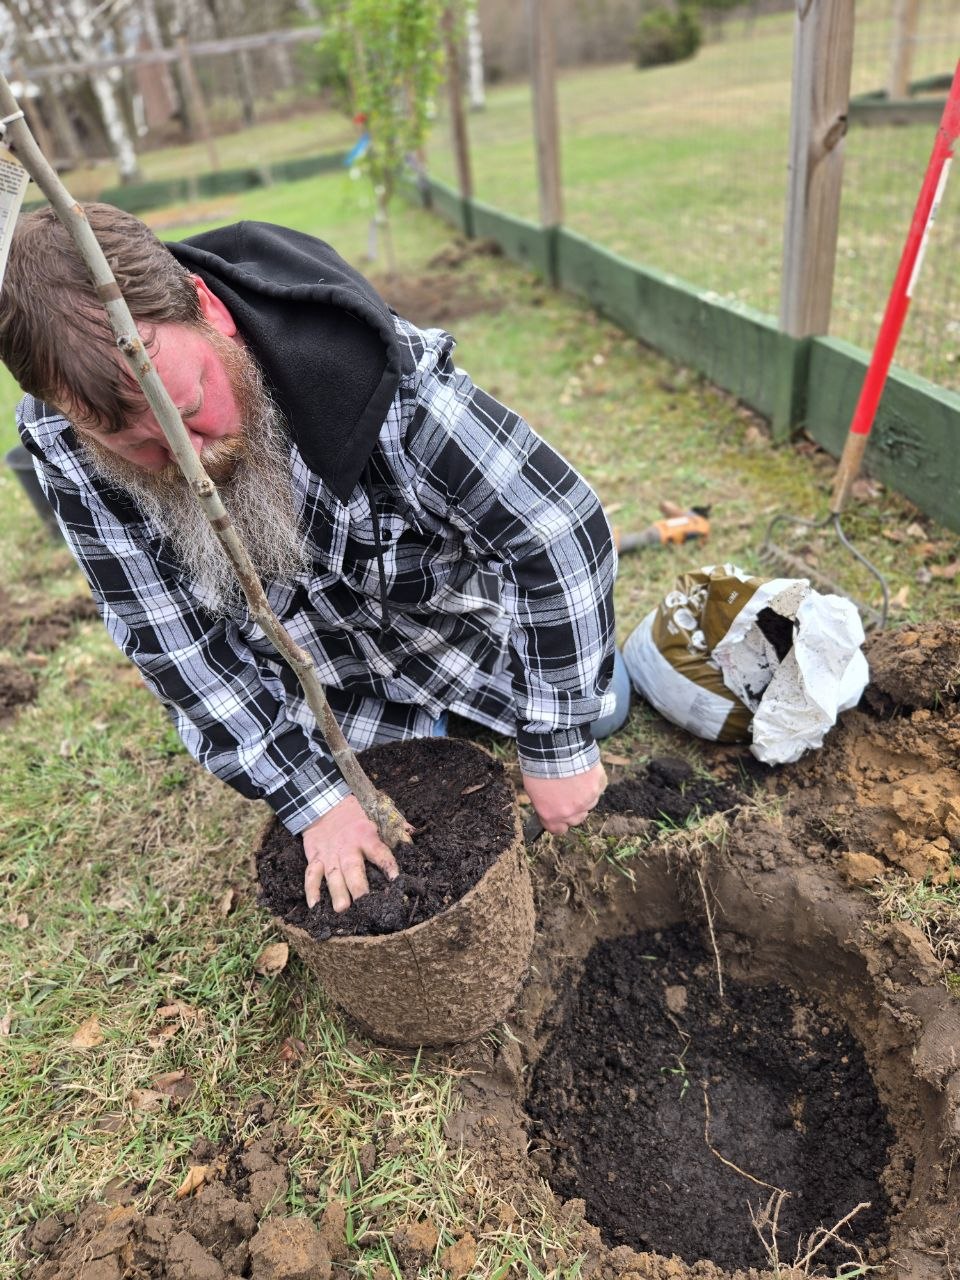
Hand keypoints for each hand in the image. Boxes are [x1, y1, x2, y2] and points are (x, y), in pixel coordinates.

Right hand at [302, 796, 399, 911]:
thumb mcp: (376, 815)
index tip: (396, 879)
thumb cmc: (355, 815)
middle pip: (353, 868)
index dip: (387, 864)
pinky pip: (311, 874)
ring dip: (337, 892)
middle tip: (364, 902)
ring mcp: (330, 854)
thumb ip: (395, 826)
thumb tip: (413, 832)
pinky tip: (314, 906)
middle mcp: (347, 848)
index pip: (379, 852)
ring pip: (332, 875)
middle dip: (358, 886)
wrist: (324, 805)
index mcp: (366, 836)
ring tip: (342, 909)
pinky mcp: (315, 858)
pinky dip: (311, 890)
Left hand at [522, 762, 606, 835]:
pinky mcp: (599, 786)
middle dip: (572, 809)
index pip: (559, 830)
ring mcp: (588, 800)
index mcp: (552, 816)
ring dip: (584, 795)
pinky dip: (593, 782)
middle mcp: (571, 812)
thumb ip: (545, 806)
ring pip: (589, 804)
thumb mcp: (533, 791)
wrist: (555, 748)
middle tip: (566, 793)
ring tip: (575, 779)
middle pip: (576, 819)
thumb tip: (551, 808)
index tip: (558, 813)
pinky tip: (583, 772)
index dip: (559, 821)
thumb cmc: (539, 767)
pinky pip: (598, 788)